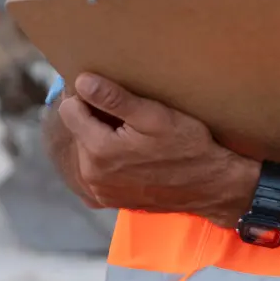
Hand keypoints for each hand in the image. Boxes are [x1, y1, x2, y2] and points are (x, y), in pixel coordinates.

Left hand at [58, 73, 258, 226]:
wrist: (210, 186)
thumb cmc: (187, 146)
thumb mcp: (154, 115)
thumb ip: (114, 98)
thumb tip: (81, 81)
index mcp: (98, 151)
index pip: (69, 110)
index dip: (86, 95)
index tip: (108, 91)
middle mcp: (91, 176)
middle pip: (76, 129)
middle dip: (92, 115)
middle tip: (124, 110)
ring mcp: (100, 192)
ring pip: (84, 148)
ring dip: (99, 135)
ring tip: (129, 129)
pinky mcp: (109, 199)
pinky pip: (94, 168)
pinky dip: (105, 155)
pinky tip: (130, 150)